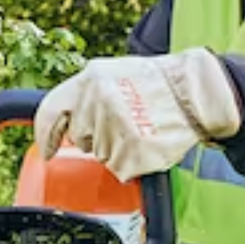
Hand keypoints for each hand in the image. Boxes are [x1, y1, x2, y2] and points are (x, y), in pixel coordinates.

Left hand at [34, 48, 241, 181]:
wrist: (198, 92)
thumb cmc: (159, 84)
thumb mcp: (115, 74)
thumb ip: (86, 94)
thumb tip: (62, 120)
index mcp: (90, 79)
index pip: (51, 111)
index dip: (46, 134)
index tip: (47, 150)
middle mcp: (98, 101)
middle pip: (81, 138)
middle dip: (97, 137)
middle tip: (126, 123)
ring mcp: (115, 127)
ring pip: (102, 155)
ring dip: (118, 149)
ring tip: (142, 129)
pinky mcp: (132, 151)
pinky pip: (121, 169)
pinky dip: (133, 163)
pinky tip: (148, 143)